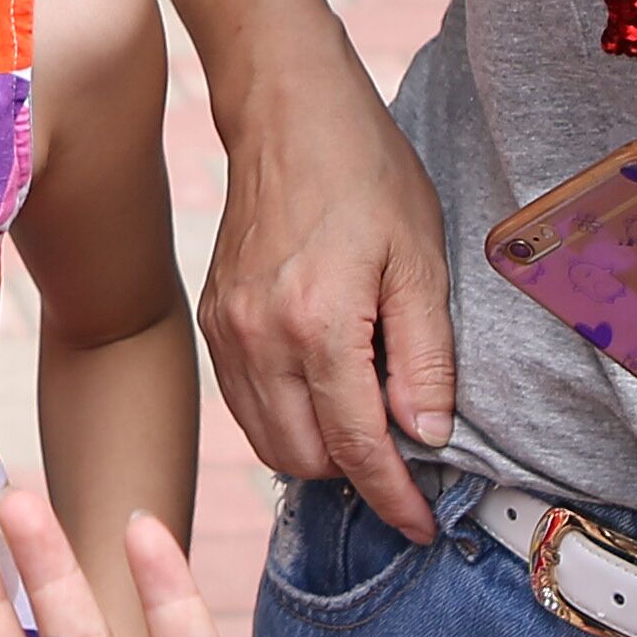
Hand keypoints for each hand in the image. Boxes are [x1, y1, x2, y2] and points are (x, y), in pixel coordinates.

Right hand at [198, 59, 457, 539]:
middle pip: (305, 460)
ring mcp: (226, 332)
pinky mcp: (211, 320)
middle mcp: (259, 338)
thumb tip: (424, 436)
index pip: (357, 447)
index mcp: (318, 325)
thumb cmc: (365, 171)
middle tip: (404, 470)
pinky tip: (322, 400)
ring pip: (267, 442)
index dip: (394, 497)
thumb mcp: (421, 259)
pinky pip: (243, 405)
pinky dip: (283, 422)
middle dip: (357, 479)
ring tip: (366, 437)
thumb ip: (424, 356)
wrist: (286, 111)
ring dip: (317, 456)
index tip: (422, 525)